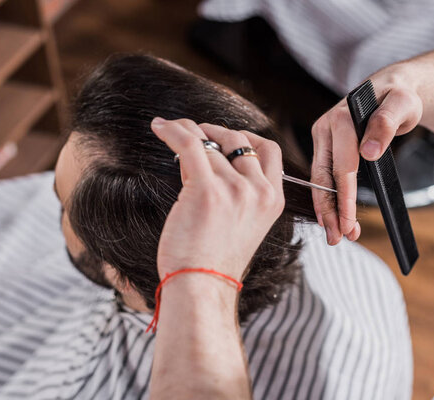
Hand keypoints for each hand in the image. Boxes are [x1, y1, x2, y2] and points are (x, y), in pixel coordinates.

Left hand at [150, 118, 284, 281]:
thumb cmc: (213, 262)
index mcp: (273, 200)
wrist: (201, 287)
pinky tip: (160, 127)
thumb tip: (208, 157)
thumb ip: (237, 193)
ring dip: (187, 132)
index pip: (268, 150)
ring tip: (170, 131)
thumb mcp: (241, 224)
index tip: (225, 136)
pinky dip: (173, 131)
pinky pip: (190, 145)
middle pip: (238, 140)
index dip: (246, 136)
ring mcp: (235, 190)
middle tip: (194, 133)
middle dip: (214, 131)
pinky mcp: (207, 190)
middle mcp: (258, 191)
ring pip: (210, 144)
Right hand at [311, 63, 422, 244]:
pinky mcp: (326, 147)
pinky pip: (325, 176)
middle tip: (338, 238)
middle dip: (330, 211)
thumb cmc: (399, 97)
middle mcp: (324, 129)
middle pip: (323, 178)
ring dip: (327, 210)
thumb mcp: (402, 104)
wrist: (390, 89)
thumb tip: (368, 152)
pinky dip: (329, 198)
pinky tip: (335, 216)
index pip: (341, 168)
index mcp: (339, 120)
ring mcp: (323, 139)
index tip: (349, 223)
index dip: (345, 198)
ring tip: (336, 235)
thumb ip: (385, 124)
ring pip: (321, 180)